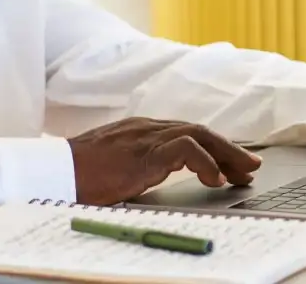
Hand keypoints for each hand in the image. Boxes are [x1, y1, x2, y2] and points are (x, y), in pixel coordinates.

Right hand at [67, 117, 262, 205]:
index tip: (233, 163)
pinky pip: (185, 148)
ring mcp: (145, 137)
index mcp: (141, 130)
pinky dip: (205, 161)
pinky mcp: (143, 152)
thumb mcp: (115, 167)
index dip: (214, 147)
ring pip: (198, 135)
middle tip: (251, 166)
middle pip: (198, 131)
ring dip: (226, 154)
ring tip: (243, 173)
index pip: (187, 132)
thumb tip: (155, 178)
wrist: (54, 171)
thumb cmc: (78, 174)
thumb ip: (138, 164)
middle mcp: (147, 128)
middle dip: (228, 148)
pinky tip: (215, 178)